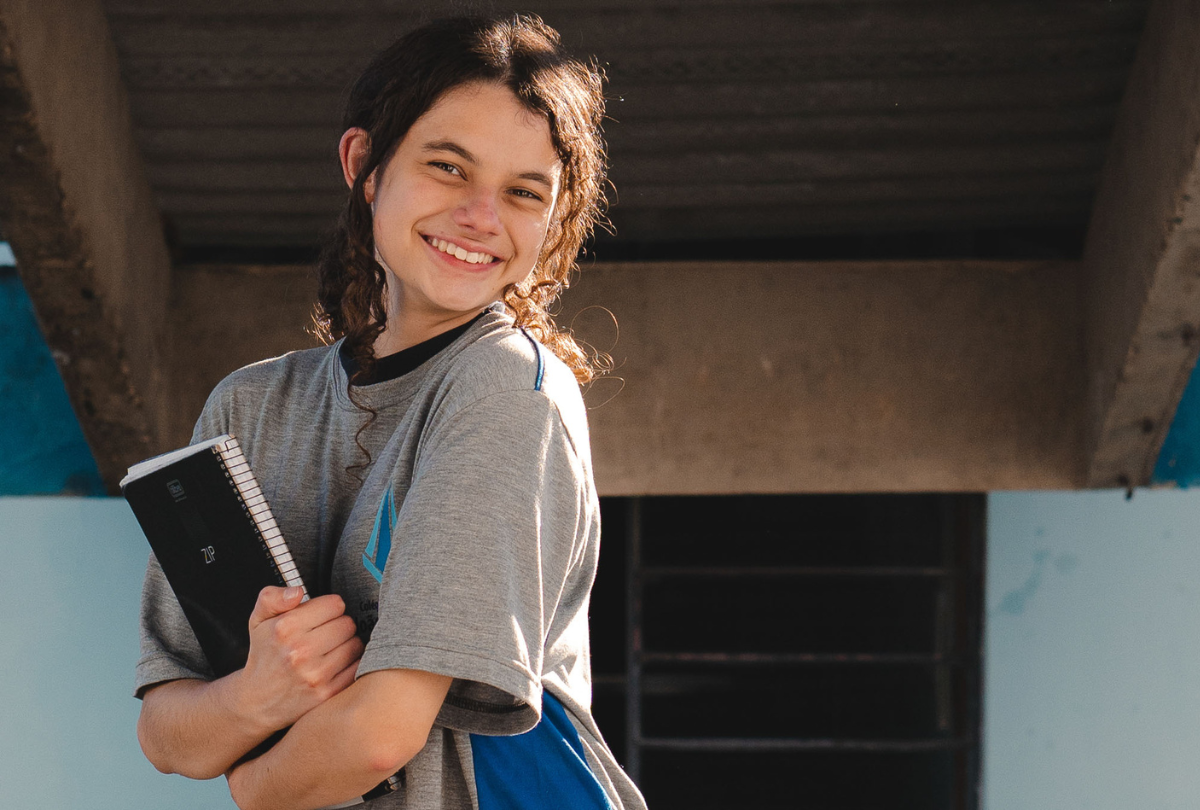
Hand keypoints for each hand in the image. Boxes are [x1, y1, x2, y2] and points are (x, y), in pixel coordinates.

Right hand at [234, 586, 363, 732]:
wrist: (257, 700)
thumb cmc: (264, 655)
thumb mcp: (259, 620)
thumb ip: (273, 597)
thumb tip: (297, 592)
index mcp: (285, 628)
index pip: (335, 604)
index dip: (328, 608)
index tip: (320, 616)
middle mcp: (300, 651)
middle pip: (347, 623)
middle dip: (338, 626)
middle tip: (324, 634)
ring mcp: (315, 674)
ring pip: (355, 644)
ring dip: (346, 644)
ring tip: (329, 649)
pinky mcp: (327, 692)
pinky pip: (357, 667)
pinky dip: (350, 664)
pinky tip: (334, 664)